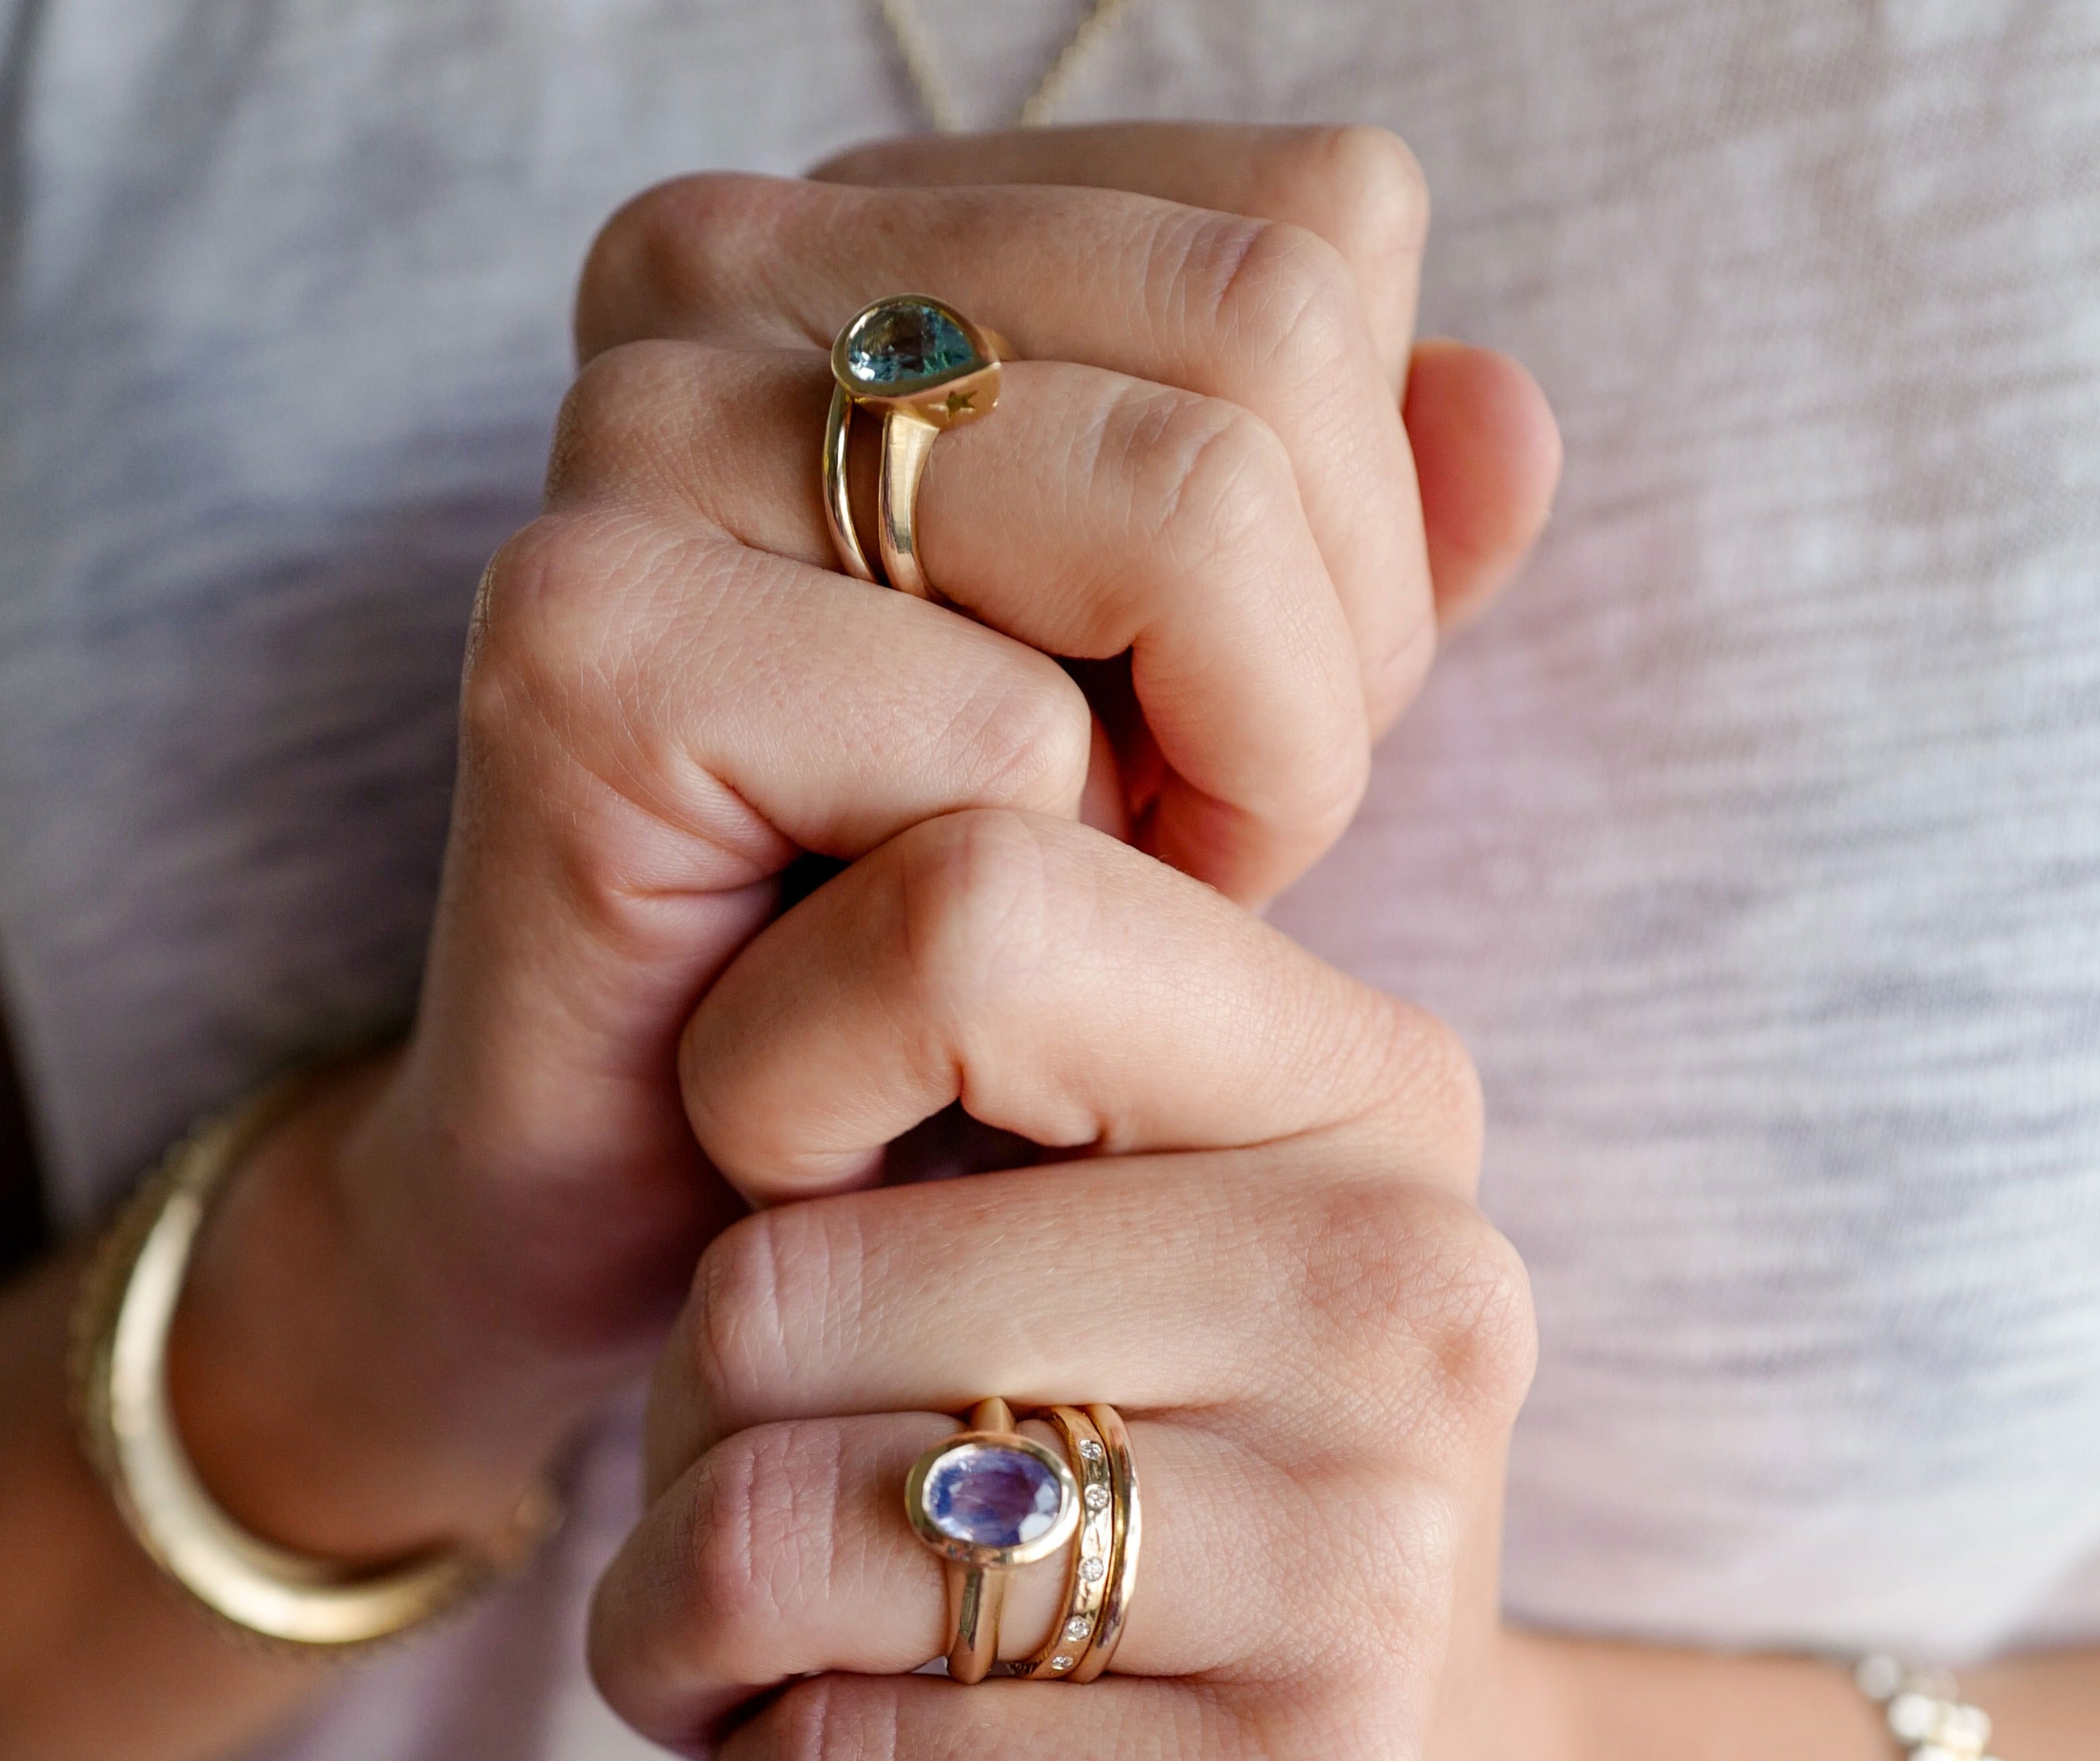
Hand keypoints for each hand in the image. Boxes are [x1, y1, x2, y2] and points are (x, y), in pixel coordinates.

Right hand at [168, 125, 1559, 1560]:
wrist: (647, 1193)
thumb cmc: (918, 955)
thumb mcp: (1190, 726)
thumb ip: (1350, 557)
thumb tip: (1513, 413)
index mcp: (877, 232)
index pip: (1320, 225)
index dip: (1364, 530)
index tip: (1229, 732)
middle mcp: (729, 269)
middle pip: (1273, 326)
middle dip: (1316, 666)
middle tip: (1186, 854)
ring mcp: (637, 430)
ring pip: (1184, 505)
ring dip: (1214, 782)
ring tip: (1084, 911)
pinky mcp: (588, 645)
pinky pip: (1006, 742)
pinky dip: (1048, 906)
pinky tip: (934, 996)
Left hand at [588, 811, 1568, 1760]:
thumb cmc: (1169, 1483)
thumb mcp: (1118, 1231)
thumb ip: (975, 1068)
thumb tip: (714, 943)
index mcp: (1367, 1092)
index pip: (964, 919)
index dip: (765, 1065)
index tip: (788, 1188)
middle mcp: (1404, 1298)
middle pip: (782, 1284)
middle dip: (679, 1425)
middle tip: (737, 1491)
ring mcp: (1377, 1571)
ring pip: (769, 1537)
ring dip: (673, 1626)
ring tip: (744, 1649)